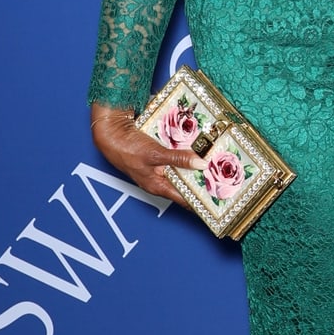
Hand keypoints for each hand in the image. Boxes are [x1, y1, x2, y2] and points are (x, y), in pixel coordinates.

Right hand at [90, 103, 207, 205]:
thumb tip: (200, 163)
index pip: (185, 199)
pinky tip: (196, 149)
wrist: (112, 134)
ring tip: (213, 162)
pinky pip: (176, 158)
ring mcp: (158, 169)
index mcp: (158, 186)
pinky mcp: (158, 157)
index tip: (218, 198)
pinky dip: (186, 155)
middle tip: (221, 176)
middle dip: (202, 180)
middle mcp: (159, 180)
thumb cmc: (127, 149)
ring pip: (182, 170)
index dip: (201, 200)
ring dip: (195, 165)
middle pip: (186, 183)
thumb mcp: (155, 155)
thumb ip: (178, 159)